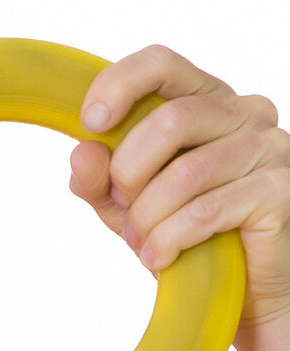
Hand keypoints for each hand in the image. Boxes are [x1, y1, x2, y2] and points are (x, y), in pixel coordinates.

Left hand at [73, 46, 289, 349]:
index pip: (162, 63)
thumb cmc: (186, 234)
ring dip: (148, 217)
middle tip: (124, 210)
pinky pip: (205, 210)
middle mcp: (246, 113)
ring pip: (185, 173)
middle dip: (129, 173)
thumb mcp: (127, 206)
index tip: (91, 123)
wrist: (240, 288)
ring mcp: (271, 148)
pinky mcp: (281, 190)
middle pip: (169, 120)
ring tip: (144, 243)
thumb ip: (99, 180)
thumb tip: (81, 152)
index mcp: (206, 102)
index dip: (118, 85)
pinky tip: (161, 258)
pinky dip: (169, 240)